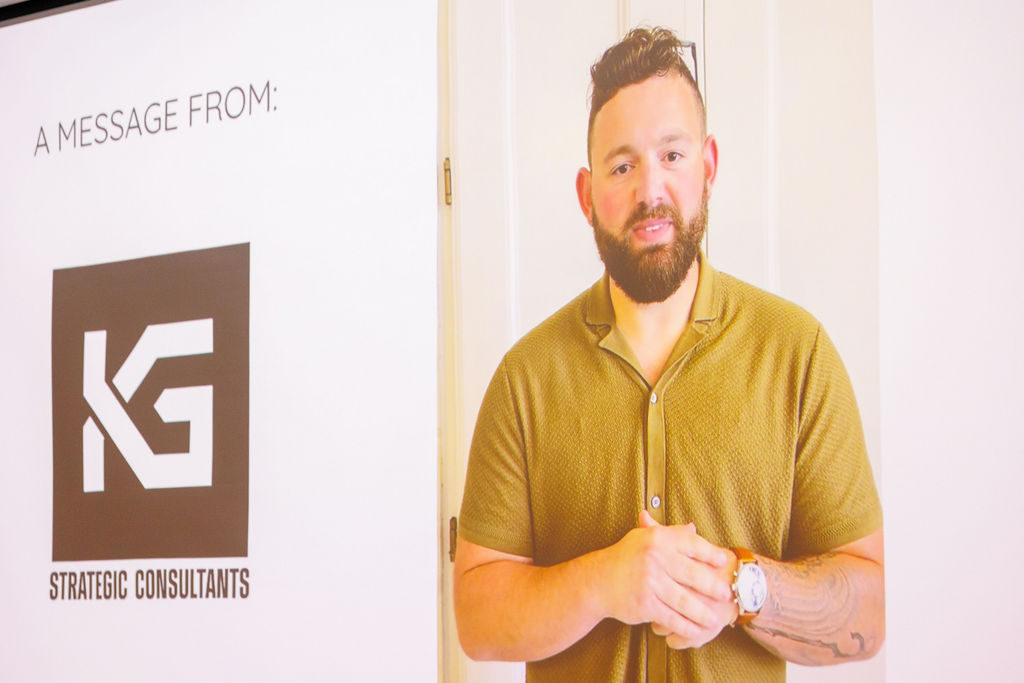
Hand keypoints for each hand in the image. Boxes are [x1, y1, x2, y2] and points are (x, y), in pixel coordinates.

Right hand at [598, 510, 734, 648]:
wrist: (598, 581)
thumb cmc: (625, 558)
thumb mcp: (644, 538)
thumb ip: (670, 533)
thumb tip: (693, 528)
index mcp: (657, 539)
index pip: (691, 544)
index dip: (709, 554)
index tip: (724, 562)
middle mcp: (654, 558)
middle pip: (692, 573)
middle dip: (712, 586)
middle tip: (726, 593)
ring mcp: (650, 582)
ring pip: (684, 600)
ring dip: (702, 612)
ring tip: (715, 618)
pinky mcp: (645, 603)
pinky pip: (671, 617)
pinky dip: (686, 626)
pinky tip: (696, 630)